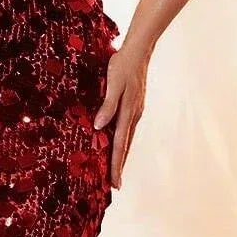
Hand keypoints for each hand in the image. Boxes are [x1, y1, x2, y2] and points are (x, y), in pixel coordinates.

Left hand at [92, 47, 148, 188]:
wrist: (138, 51)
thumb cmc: (122, 66)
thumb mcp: (113, 84)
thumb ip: (107, 105)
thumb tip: (99, 126)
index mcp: (127, 114)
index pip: (120, 145)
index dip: (116, 165)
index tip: (114, 183)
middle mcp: (133, 116)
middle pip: (124, 147)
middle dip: (119, 166)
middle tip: (115, 185)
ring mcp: (134, 111)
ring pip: (126, 139)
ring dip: (121, 155)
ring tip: (115, 170)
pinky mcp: (133, 106)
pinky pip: (126, 129)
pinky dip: (122, 142)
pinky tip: (118, 144)